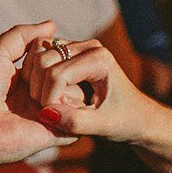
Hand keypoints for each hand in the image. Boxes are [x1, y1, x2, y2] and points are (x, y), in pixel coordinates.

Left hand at [0, 22, 67, 169]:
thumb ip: (23, 36)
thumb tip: (52, 25)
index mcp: (26, 81)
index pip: (57, 61)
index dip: (54, 52)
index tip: (39, 52)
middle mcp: (38, 99)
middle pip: (71, 76)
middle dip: (59, 68)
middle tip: (31, 78)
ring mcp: (46, 118)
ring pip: (78, 96)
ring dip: (64, 87)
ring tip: (38, 94)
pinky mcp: (51, 136)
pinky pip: (78, 122)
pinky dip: (70, 110)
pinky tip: (49, 105)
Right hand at [13, 37, 171, 147]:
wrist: (136, 114)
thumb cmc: (124, 120)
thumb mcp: (103, 126)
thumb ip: (75, 122)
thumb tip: (45, 112)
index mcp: (100, 59)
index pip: (56, 75)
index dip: (49, 100)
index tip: (57, 118)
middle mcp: (88, 46)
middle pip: (43, 61)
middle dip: (40, 90)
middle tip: (55, 110)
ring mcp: (77, 46)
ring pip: (37, 57)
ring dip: (36, 84)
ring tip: (53, 103)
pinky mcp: (68, 52)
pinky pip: (39, 56)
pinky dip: (35, 77)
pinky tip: (48, 95)